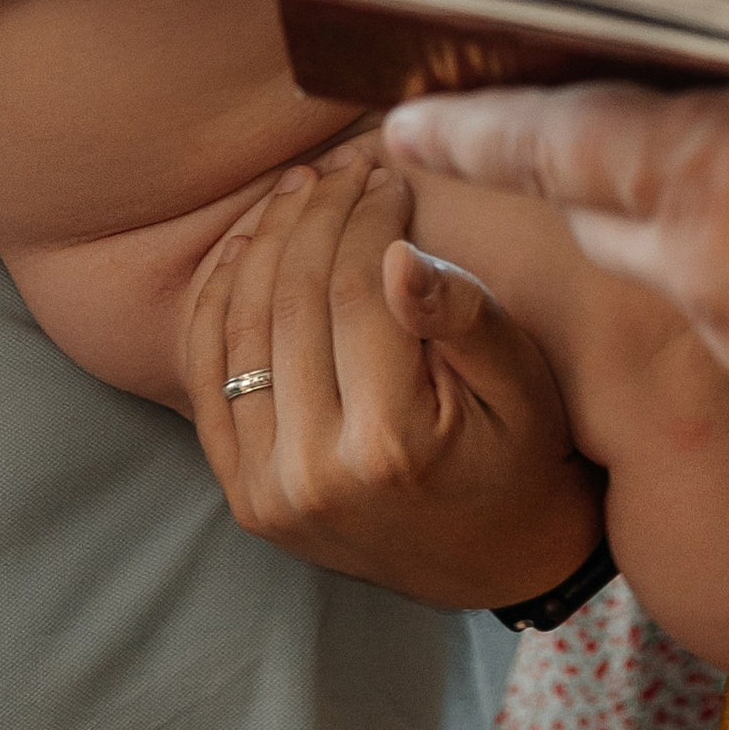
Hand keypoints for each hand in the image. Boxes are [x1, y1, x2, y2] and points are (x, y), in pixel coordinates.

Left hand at [183, 144, 605, 609]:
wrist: (492, 561)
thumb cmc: (520, 455)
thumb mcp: (521, 382)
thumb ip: (463, 314)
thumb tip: (398, 255)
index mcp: (392, 445)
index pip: (356, 291)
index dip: (367, 216)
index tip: (387, 173)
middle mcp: (314, 474)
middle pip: (292, 303)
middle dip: (315, 216)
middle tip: (340, 168)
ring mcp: (267, 491)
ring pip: (241, 331)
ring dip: (263, 245)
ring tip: (296, 191)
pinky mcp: (242, 494)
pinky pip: (208, 378)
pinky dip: (217, 304)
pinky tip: (244, 249)